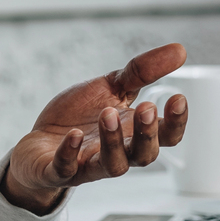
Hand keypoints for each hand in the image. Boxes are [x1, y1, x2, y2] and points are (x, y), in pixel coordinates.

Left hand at [1, 43, 190, 211]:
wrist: (39, 143)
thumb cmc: (81, 117)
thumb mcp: (112, 88)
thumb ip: (143, 72)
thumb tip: (180, 50)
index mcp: (133, 133)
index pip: (167, 136)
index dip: (176, 122)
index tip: (178, 98)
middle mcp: (117, 153)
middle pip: (144, 155)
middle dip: (147, 134)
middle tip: (145, 107)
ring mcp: (88, 164)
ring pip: (112, 165)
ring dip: (113, 142)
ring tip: (108, 114)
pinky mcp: (58, 170)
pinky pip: (66, 169)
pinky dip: (70, 154)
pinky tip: (74, 135)